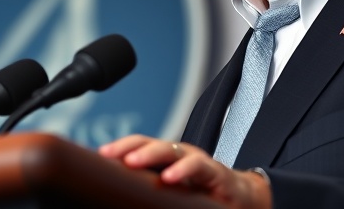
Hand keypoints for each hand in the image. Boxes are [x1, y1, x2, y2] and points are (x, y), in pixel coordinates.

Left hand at [98, 135, 271, 208]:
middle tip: (109, 154)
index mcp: (167, 158)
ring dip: (150, 153)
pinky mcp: (216, 173)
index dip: (121, 147)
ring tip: (132, 161)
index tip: (100, 154)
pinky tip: (169, 177)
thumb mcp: (173, 191)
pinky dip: (183, 170)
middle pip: (151, 143)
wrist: (243, 199)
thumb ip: (150, 189)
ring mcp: (198, 161)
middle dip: (129, 147)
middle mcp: (181, 155)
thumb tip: (120, 193)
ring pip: (172, 150)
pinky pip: (198, 166)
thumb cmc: (204, 195)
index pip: (140, 145)